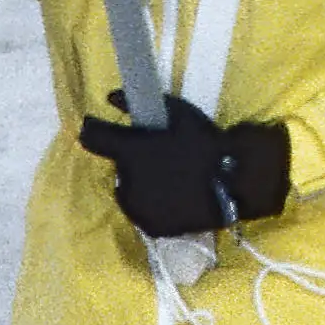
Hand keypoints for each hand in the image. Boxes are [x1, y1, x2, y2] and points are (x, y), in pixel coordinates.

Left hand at [80, 102, 289, 236]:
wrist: (233, 183)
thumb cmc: (205, 143)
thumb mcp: (177, 113)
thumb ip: (139, 104)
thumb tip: (111, 97)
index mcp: (129, 151)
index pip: (91, 137)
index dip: (93, 130)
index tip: (98, 127)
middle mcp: (126, 181)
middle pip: (118, 166)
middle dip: (131, 160)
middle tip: (158, 156)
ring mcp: (138, 208)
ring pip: (128, 190)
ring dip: (139, 183)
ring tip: (169, 178)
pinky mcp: (150, 227)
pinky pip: (142, 211)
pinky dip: (152, 204)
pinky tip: (173, 195)